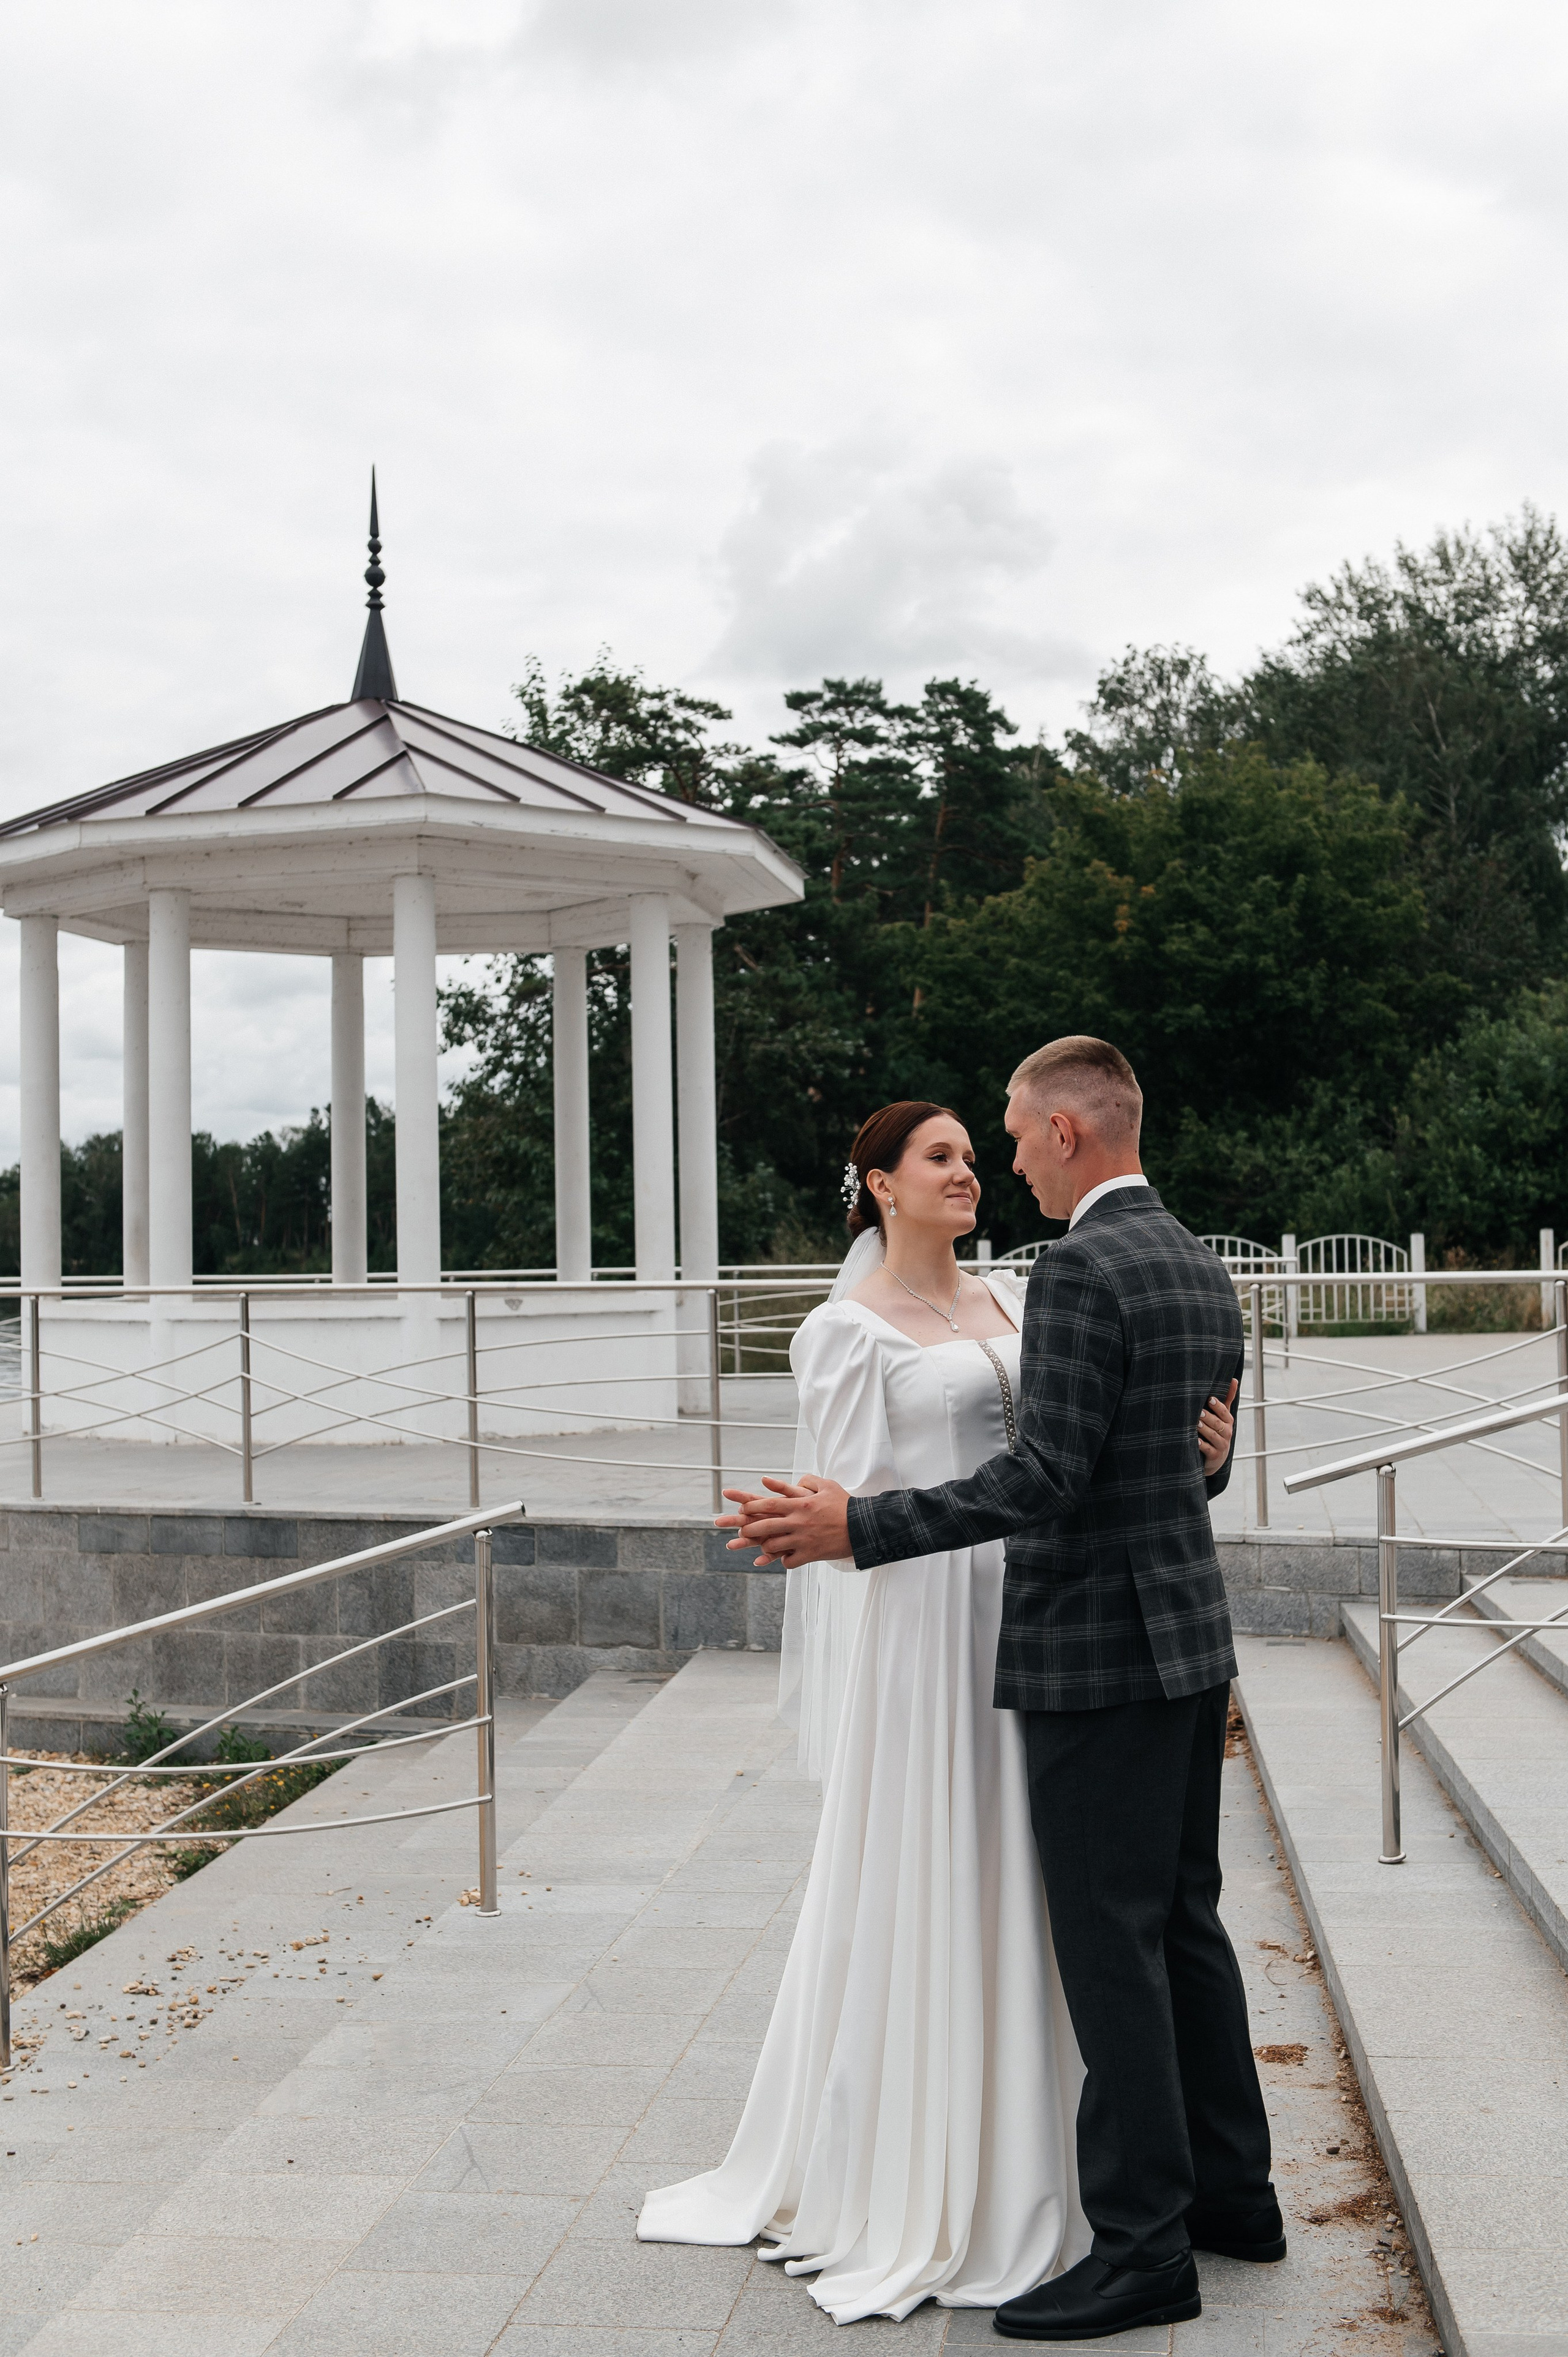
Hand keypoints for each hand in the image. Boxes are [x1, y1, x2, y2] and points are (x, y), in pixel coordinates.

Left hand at [717, 1475, 853, 1568]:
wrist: (863, 1528)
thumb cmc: (845, 1505)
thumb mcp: (828, 1486)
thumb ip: (809, 1481)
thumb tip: (797, 1479)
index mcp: (801, 1504)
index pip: (769, 1504)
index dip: (752, 1506)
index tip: (741, 1509)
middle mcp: (799, 1522)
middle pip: (765, 1525)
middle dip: (750, 1529)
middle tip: (741, 1532)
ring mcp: (803, 1540)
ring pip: (774, 1545)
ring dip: (765, 1546)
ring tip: (763, 1546)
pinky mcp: (810, 1555)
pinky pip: (789, 1561)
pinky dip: (784, 1560)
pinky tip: (784, 1558)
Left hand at [1198, 1379, 1237, 1474]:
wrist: (1216, 1458)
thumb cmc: (1218, 1431)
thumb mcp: (1224, 1416)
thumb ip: (1227, 1399)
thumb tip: (1234, 1379)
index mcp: (1228, 1421)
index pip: (1224, 1412)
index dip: (1217, 1406)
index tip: (1209, 1398)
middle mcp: (1227, 1433)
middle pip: (1218, 1424)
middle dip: (1209, 1417)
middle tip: (1199, 1412)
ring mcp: (1221, 1445)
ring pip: (1213, 1436)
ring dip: (1205, 1430)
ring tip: (1196, 1424)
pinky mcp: (1215, 1456)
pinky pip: (1208, 1449)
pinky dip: (1202, 1445)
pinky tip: (1196, 1440)